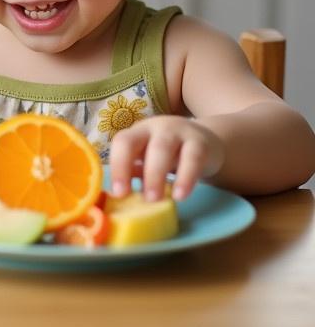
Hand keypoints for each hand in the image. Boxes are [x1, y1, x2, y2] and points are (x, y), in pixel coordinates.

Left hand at [108, 115, 225, 200]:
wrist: (210, 142)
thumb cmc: (172, 155)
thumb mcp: (151, 159)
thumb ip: (136, 172)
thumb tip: (119, 196)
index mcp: (138, 132)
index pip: (120, 142)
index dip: (116, 166)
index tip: (117, 193)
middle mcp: (153, 128)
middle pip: (132, 142)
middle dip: (126, 169)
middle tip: (128, 196)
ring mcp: (177, 131)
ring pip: (161, 148)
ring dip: (154, 175)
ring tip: (154, 199)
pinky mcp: (200, 143)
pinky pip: (192, 159)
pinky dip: (185, 178)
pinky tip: (180, 196)